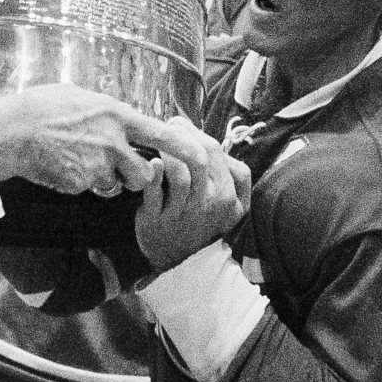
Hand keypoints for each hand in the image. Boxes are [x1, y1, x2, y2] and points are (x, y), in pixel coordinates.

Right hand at [0, 85, 201, 195]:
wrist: (12, 131)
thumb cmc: (43, 107)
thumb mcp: (82, 98)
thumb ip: (108, 112)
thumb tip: (119, 117)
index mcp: (116, 115)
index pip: (161, 134)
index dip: (185, 147)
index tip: (203, 155)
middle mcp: (112, 142)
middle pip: (146, 172)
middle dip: (140, 176)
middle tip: (125, 168)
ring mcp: (97, 165)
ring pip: (119, 185)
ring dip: (112, 181)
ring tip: (87, 162)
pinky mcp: (81, 183)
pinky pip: (92, 188)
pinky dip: (84, 183)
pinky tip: (66, 166)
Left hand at [134, 119, 250, 271]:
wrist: (172, 256)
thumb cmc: (197, 220)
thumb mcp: (226, 202)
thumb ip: (228, 172)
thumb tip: (212, 139)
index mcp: (230, 198)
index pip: (217, 153)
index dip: (197, 134)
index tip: (181, 125)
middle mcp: (210, 205)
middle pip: (200, 158)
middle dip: (181, 136)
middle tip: (168, 127)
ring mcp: (184, 214)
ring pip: (179, 173)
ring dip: (167, 152)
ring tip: (158, 143)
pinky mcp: (159, 220)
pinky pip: (155, 191)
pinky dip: (153, 173)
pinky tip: (152, 163)